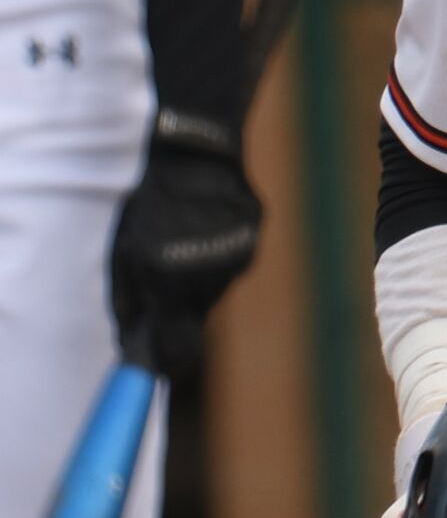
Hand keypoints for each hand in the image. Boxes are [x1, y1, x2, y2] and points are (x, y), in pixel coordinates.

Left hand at [109, 141, 261, 377]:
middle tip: (160, 281)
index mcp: (168, 286)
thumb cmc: (150, 204)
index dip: (166, 362)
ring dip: (196, 279)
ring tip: (183, 239)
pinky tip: (204, 227)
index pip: (176, 352)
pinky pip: (231, 261)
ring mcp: (235, 260)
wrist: (197, 154)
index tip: (157, 362)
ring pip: (213, 289)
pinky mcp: (252, 240)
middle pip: (194, 318)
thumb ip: (128, 303)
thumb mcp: (123, 253)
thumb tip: (131, 344)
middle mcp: (207, 280)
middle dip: (177, 310)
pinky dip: (215, 253)